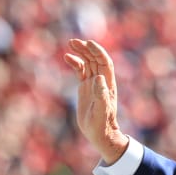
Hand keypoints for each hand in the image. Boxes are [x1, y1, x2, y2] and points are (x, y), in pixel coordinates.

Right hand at [64, 38, 128, 163]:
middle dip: (86, 49)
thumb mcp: (102, 111)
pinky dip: (75, 63)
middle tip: (74, 41)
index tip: (89, 43)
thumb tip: (99, 78)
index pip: (104, 63)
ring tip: (70, 43)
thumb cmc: (102, 124)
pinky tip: (67, 57)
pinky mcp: (85, 87)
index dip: (98, 52)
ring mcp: (93, 83)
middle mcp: (101, 81)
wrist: (99, 133)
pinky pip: (81, 71)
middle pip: (95, 59)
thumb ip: (101, 95)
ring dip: (81, 52)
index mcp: (108, 84)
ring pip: (88, 63)